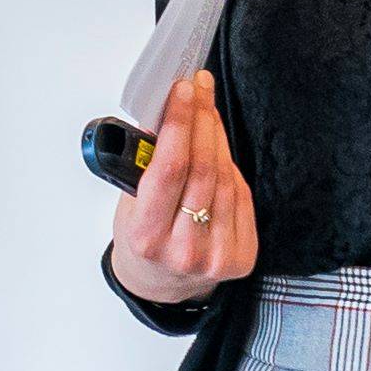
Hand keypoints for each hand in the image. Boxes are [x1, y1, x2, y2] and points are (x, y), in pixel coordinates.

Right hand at [108, 72, 258, 306]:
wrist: (161, 284)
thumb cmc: (141, 238)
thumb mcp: (129, 204)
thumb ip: (147, 166)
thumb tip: (169, 113)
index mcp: (146, 237)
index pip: (169, 170)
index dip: (179, 125)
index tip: (182, 90)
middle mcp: (183, 249)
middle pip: (202, 169)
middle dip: (201, 119)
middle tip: (199, 87)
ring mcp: (216, 255)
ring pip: (224, 179)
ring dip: (216, 136)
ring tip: (206, 110)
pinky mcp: (241, 257)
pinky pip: (240, 197)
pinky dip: (229, 166)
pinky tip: (218, 146)